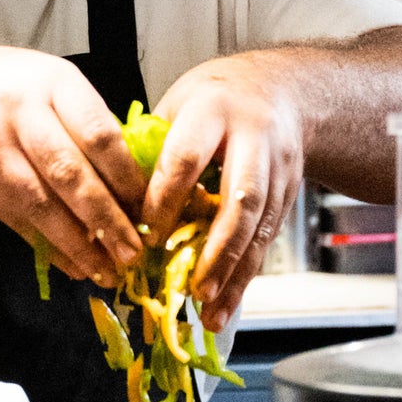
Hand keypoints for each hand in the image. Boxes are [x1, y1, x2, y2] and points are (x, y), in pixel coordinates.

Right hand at [0, 37, 147, 284]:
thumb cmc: (15, 84)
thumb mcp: (58, 83)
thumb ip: (90, 126)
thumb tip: (132, 187)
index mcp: (52, 84)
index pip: (97, 135)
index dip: (125, 177)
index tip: (146, 207)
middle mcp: (19, 114)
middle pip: (68, 174)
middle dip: (105, 220)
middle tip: (132, 252)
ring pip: (40, 206)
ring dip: (78, 245)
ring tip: (106, 271)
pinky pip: (16, 221)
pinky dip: (48, 247)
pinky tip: (73, 264)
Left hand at [143, 55, 305, 327]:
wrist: (283, 91)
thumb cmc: (216, 98)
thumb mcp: (179, 103)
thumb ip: (151, 147)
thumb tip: (111, 196)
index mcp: (213, 111)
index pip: (185, 161)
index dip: (164, 202)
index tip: (145, 239)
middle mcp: (254, 139)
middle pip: (240, 200)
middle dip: (215, 250)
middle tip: (193, 288)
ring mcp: (279, 169)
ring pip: (260, 227)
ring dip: (235, 273)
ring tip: (211, 310)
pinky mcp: (290, 194)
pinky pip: (267, 239)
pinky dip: (246, 275)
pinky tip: (227, 302)